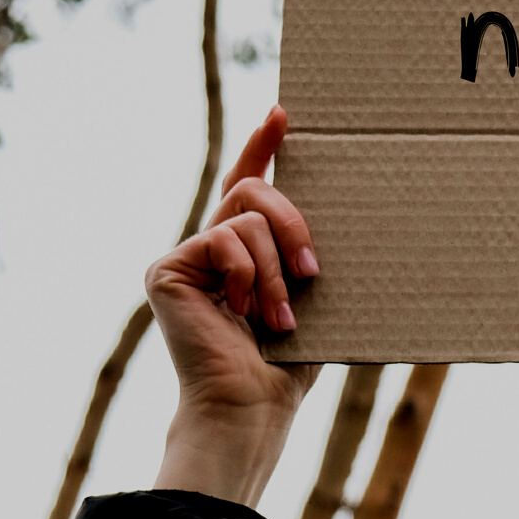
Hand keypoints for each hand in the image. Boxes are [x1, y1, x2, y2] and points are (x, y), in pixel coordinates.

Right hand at [146, 106, 321, 506]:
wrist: (252, 405)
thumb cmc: (288, 361)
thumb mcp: (309, 290)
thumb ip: (306, 248)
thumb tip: (350, 203)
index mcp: (245, 250)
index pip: (249, 184)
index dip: (263, 145)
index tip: (283, 113)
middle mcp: (211, 247)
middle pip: (252, 188)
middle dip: (292, 221)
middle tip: (312, 269)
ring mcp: (186, 257)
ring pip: (245, 215)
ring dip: (274, 267)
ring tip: (279, 315)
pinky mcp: (167, 269)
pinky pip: (224, 239)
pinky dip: (247, 274)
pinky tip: (242, 313)